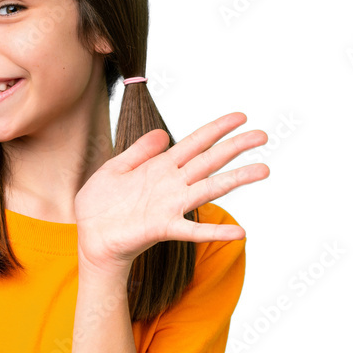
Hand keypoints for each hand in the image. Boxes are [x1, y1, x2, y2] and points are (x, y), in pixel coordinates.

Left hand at [74, 112, 268, 282]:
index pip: (194, 143)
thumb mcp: (115, 168)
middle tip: (263, 135)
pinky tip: (240, 233)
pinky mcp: (162, 227)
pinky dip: (215, 232)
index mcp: (160, 167)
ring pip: (209, 188)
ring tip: (263, 170)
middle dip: (235, 147)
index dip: (216, 129)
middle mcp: (171, 184)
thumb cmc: (100, 204)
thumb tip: (162, 133)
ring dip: (237, 179)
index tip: (241, 117)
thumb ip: (139, 151)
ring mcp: (169, 206)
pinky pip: (193, 230)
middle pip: (209, 160)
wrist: (89, 235)